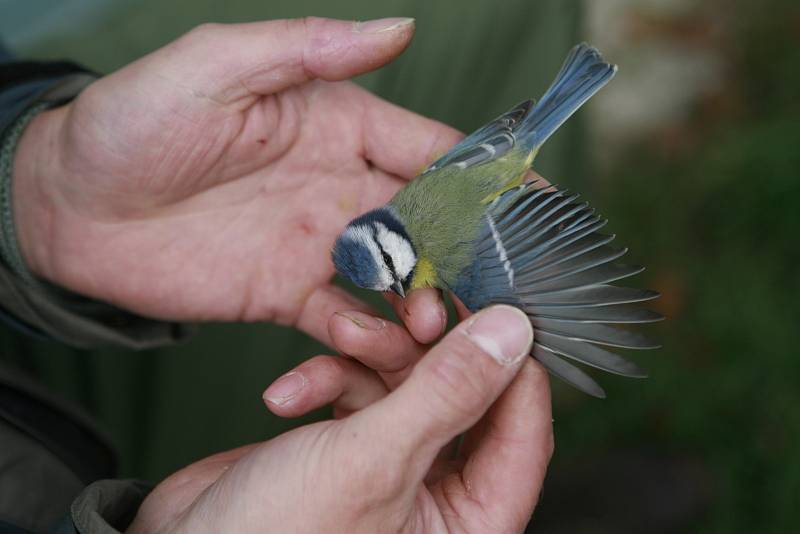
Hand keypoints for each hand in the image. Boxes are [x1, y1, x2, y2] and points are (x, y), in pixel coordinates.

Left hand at [12, 17, 459, 342]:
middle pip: (428, 222)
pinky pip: (344, 318)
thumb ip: (311, 48)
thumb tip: (402, 27)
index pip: (432, 151)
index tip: (533, 204)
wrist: (71, 205)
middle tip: (495, 286)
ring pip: (397, 277)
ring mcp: (317, 244)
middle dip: (465, 253)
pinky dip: (366, 335)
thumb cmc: (135, 120)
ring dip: (423, 302)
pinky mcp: (288, 294)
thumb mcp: (218, 64)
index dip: (484, 176)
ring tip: (430, 324)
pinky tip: (373, 343)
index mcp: (339, 125)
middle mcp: (340, 185)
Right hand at [128, 305, 552, 532]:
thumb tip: (512, 332)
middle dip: (425, 348)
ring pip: (406, 380)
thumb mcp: (372, 461)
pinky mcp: (348, 442)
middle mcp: (439, 491)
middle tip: (409, 306)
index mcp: (472, 518)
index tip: (491, 298)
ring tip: (335, 342)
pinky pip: (358, 389)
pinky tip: (285, 394)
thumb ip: (447, 393)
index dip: (512, 360)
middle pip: (462, 391)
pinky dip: (324, 379)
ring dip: (365, 355)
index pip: (524, 424)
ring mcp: (392, 462)